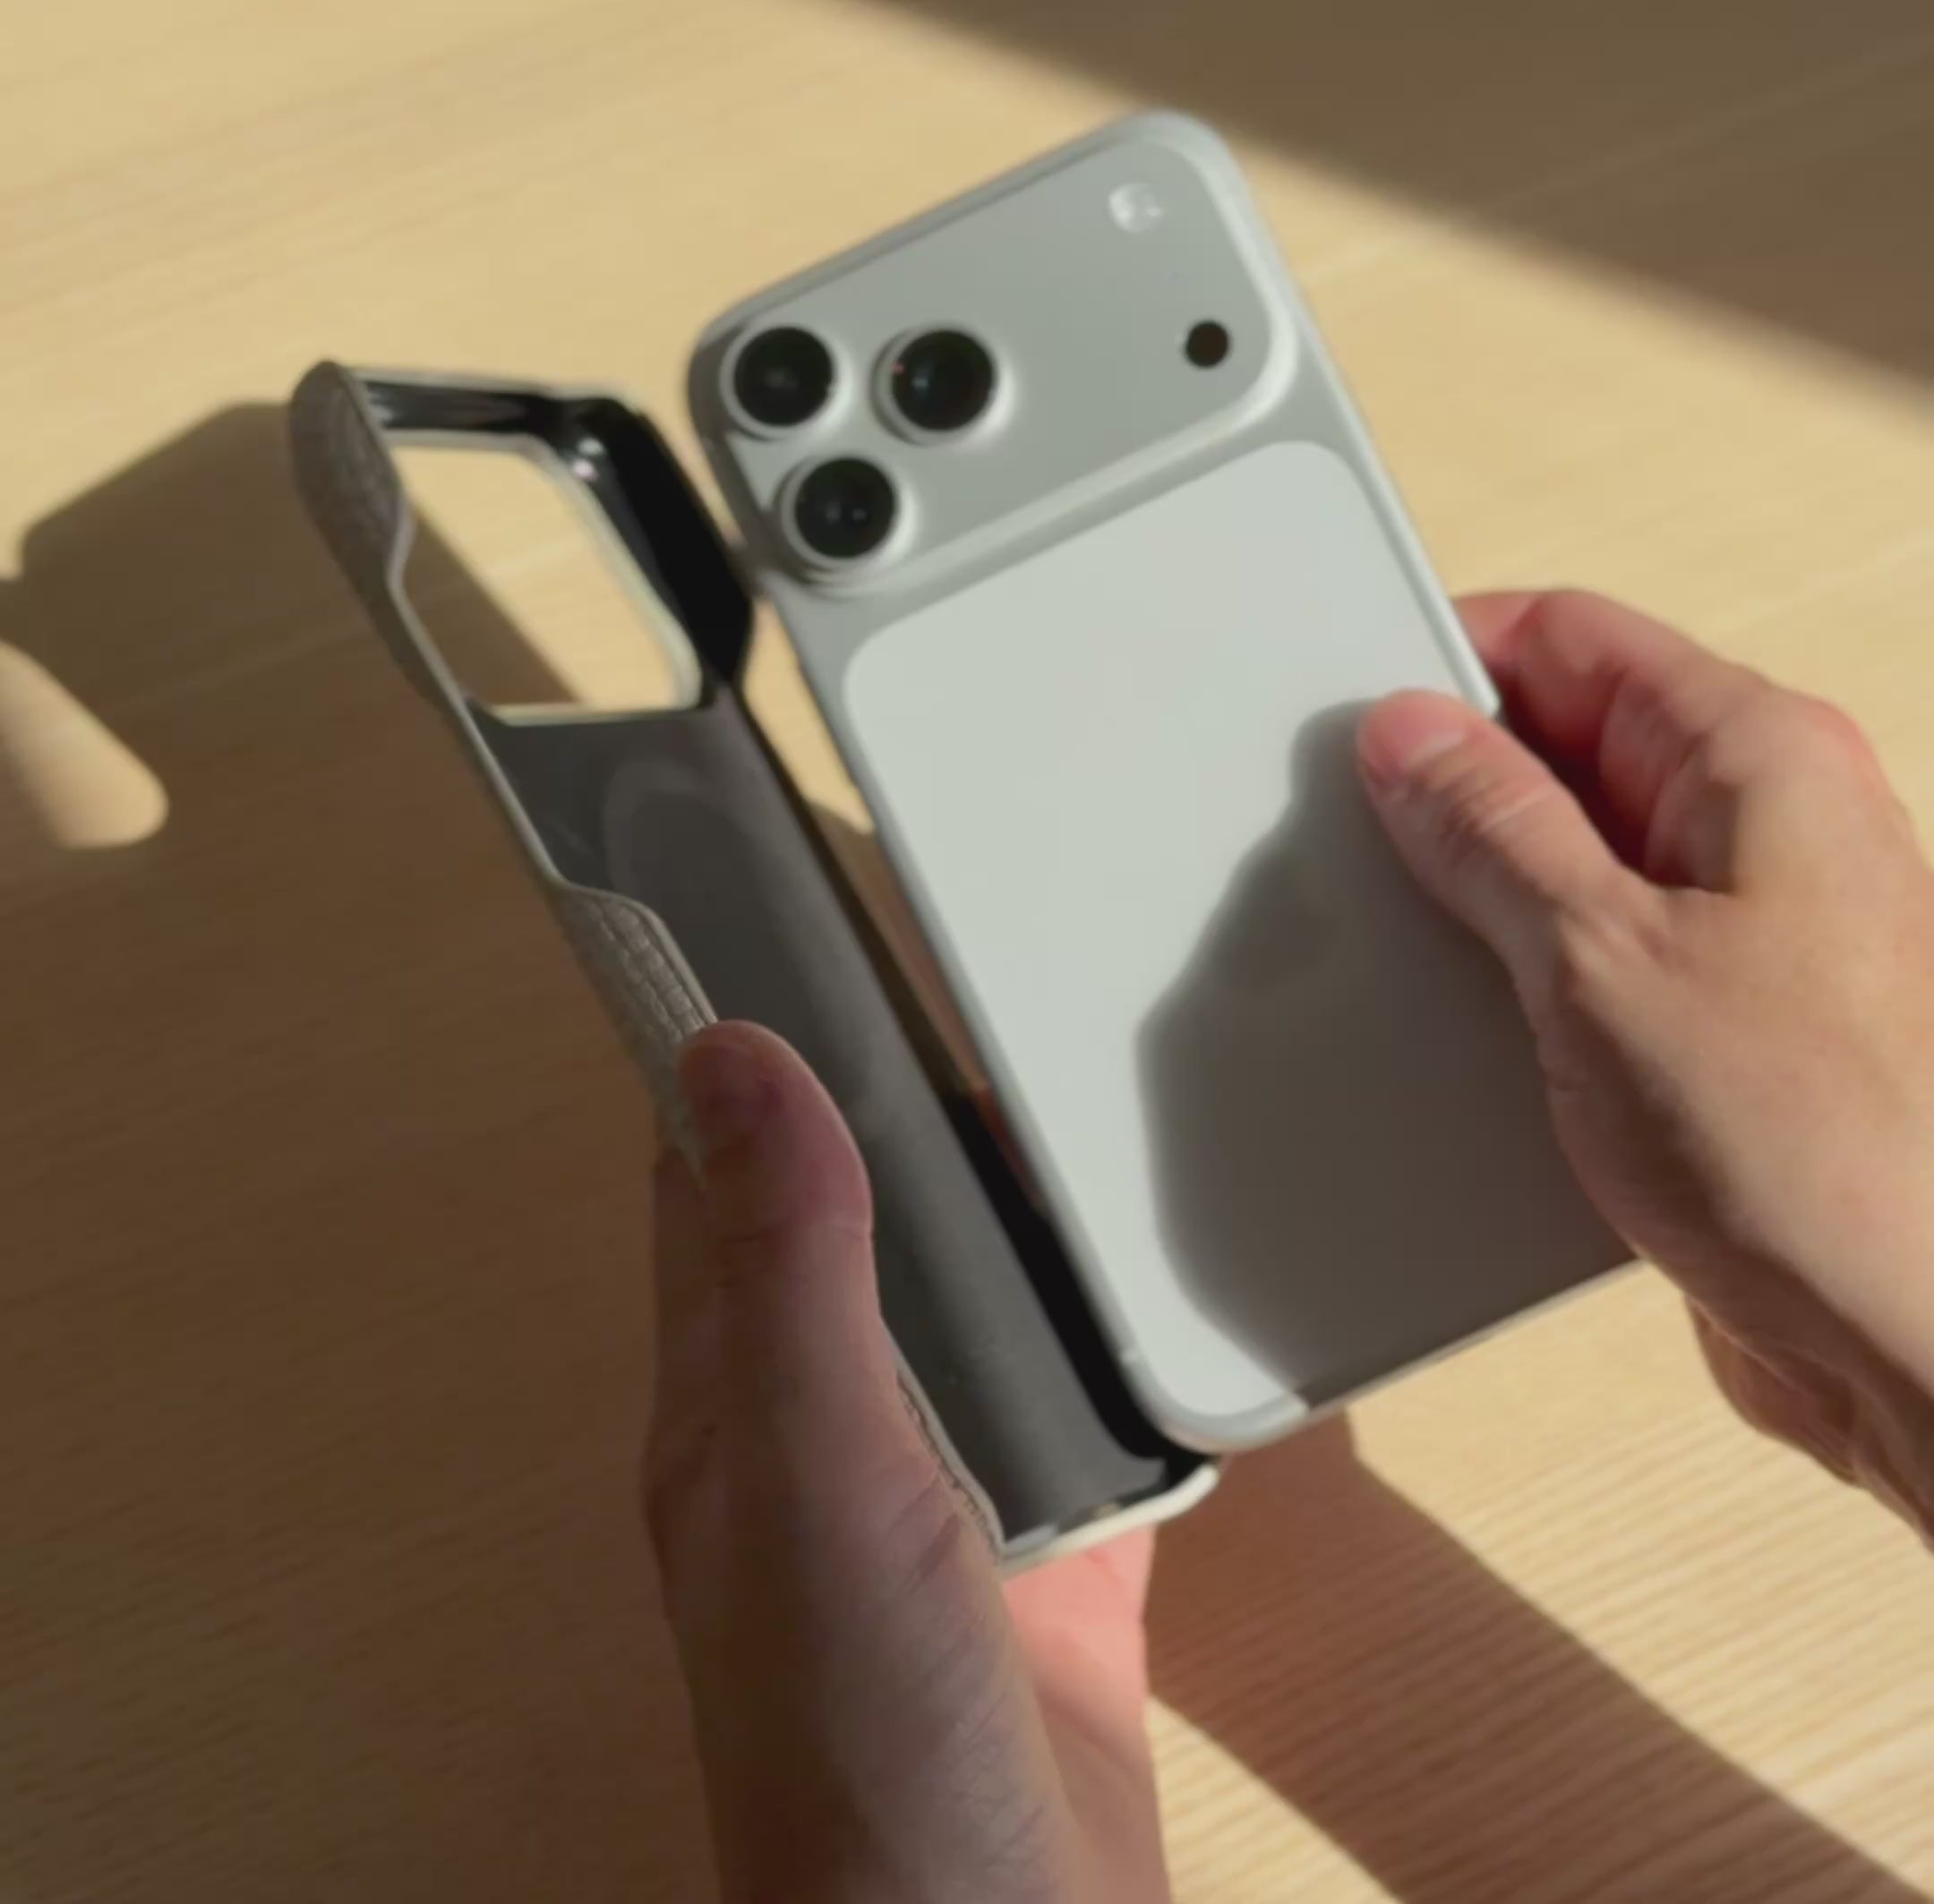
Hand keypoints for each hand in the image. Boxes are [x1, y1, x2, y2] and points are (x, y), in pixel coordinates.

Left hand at [648, 1022, 1168, 1903]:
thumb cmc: (868, 1734)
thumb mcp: (821, 1476)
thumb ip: (791, 1274)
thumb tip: (730, 1056)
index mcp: (735, 1403)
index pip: (711, 1188)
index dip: (737, 1065)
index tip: (795, 941)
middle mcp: (828, 1440)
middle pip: (854, 1237)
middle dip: (903, 1123)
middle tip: (987, 999)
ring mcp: (945, 1502)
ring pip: (971, 1318)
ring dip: (1011, 1225)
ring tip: (1086, 1106)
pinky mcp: (1056, 1562)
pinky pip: (1086, 1418)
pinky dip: (1116, 1352)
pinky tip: (1169, 1294)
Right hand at [1358, 589, 1933, 1530]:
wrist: (1907, 1338)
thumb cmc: (1816, 1151)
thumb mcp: (1597, 958)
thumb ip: (1492, 830)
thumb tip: (1412, 736)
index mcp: (1759, 759)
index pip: (1570, 639)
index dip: (1450, 663)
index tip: (1358, 721)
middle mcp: (1767, 825)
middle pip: (1569, 743)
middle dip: (1456, 789)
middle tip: (1365, 844)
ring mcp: (1749, 923)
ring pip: (1575, 853)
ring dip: (1486, 892)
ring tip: (1417, 944)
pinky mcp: (1721, 1019)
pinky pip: (1594, 950)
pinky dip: (1522, 970)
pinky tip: (1476, 1023)